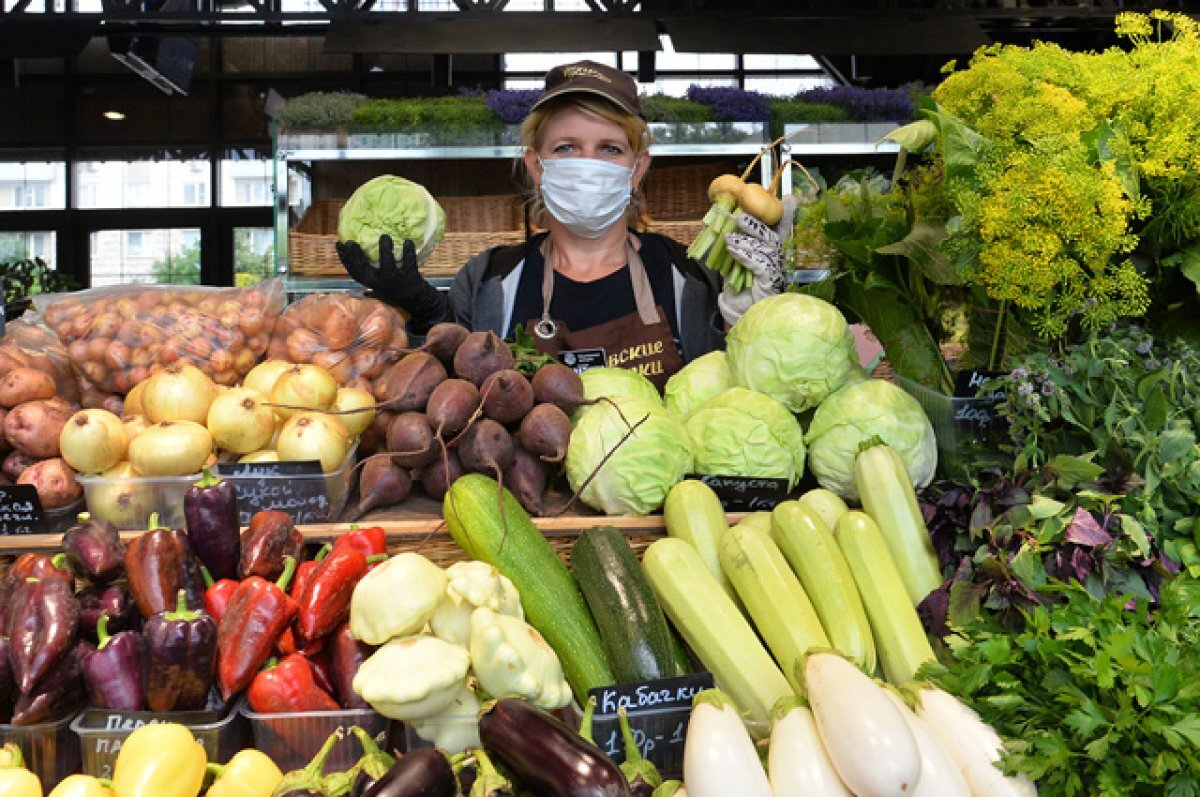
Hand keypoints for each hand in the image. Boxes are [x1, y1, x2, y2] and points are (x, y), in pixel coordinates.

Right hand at [335, 234, 449, 333]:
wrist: (418, 301)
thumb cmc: (396, 286)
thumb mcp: (380, 281)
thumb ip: (372, 268)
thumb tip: (359, 246)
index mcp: (372, 283)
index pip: (353, 271)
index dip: (344, 258)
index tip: (339, 244)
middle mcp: (381, 283)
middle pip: (364, 269)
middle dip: (356, 255)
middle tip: (351, 241)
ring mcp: (395, 282)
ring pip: (388, 265)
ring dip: (386, 250)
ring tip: (385, 236)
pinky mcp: (410, 279)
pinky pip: (409, 264)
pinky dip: (408, 252)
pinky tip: (408, 241)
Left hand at [718, 195, 797, 326]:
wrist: (741, 319)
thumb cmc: (739, 296)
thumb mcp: (735, 269)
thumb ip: (736, 253)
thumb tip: (728, 233)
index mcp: (769, 257)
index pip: (778, 233)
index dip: (786, 216)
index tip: (788, 199)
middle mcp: (775, 263)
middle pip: (772, 238)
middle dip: (757, 225)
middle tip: (740, 217)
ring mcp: (774, 273)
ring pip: (765, 249)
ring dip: (746, 241)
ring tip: (729, 237)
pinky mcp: (769, 283)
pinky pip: (759, 263)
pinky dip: (745, 255)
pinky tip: (733, 250)